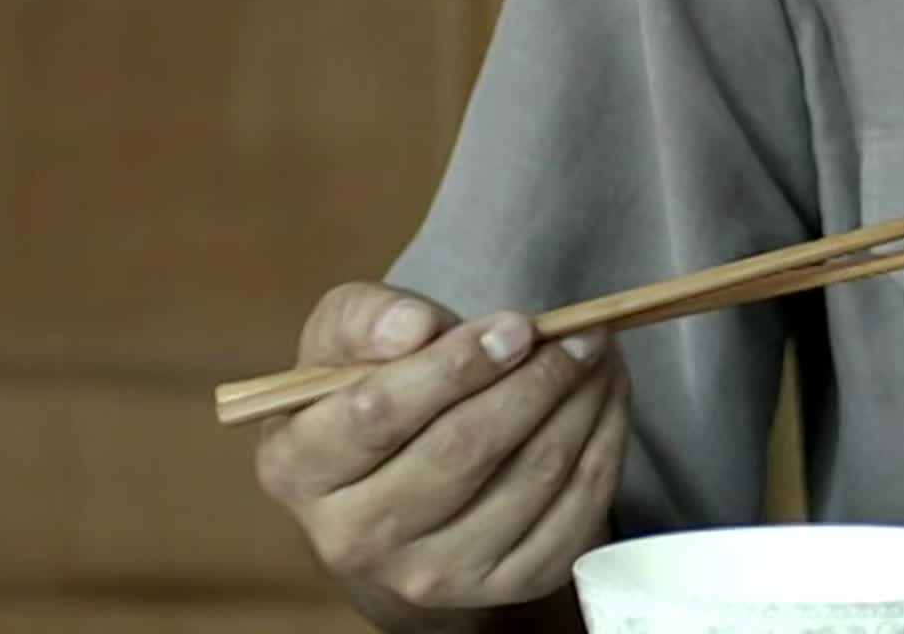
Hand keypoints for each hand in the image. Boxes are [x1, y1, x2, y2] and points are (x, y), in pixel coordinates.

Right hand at [252, 280, 630, 616]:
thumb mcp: (340, 342)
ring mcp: (429, 574)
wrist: (395, 500)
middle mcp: (353, 537)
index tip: (516, 326)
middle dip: (537, 379)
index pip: (378, 414)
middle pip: (464, 449)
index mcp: (298, 469)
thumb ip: (366, 318)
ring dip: (581, 405)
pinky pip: (573, 514)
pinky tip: (606, 403)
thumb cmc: (369, 399)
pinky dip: (603, 447)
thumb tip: (413, 327)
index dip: (456, 365)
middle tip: (580, 333)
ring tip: (598, 356)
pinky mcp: (501, 586)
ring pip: (530, 479)